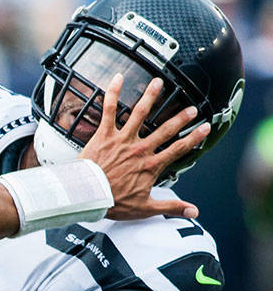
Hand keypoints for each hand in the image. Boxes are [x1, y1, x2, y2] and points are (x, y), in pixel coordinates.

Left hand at [77, 74, 209, 219]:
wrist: (86, 196)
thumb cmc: (112, 202)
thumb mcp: (144, 208)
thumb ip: (170, 207)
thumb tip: (193, 212)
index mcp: (151, 166)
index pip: (178, 149)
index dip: (194, 138)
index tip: (205, 128)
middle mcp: (139, 149)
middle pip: (165, 129)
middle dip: (180, 117)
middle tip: (192, 107)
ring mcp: (122, 139)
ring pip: (139, 113)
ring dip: (150, 97)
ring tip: (159, 82)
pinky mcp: (104, 134)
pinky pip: (109, 110)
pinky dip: (112, 93)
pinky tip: (117, 78)